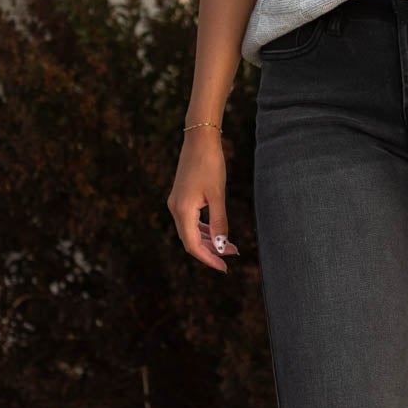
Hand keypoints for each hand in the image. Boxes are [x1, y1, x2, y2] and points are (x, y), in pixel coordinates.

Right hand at [168, 132, 239, 272]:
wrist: (199, 140)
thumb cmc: (210, 165)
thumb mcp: (218, 195)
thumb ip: (219, 222)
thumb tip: (222, 246)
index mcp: (182, 210)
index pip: (192, 245)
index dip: (208, 258)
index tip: (224, 267)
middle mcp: (175, 209)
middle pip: (190, 240)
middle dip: (211, 251)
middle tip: (231, 257)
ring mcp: (177, 203)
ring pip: (190, 232)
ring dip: (208, 241)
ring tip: (229, 246)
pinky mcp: (181, 198)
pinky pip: (191, 221)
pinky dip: (203, 229)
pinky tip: (216, 232)